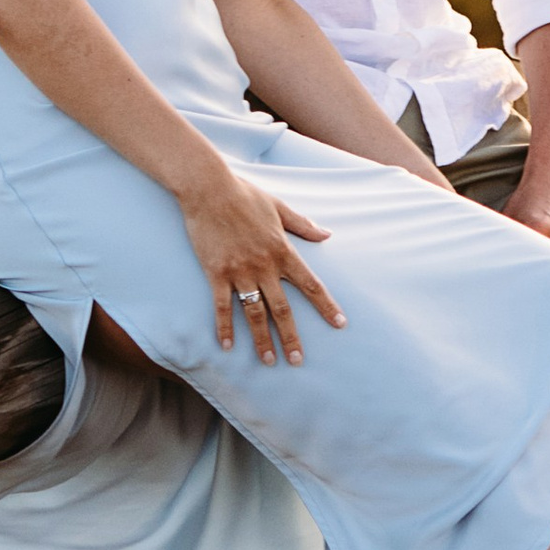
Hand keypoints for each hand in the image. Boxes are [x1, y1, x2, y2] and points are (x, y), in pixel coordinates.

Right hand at [182, 170, 344, 366]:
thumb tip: (327, 234)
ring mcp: (240, 271)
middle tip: (297, 361)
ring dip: (262, 339)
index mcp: (282, 250)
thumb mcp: (279, 207)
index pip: (310, 284)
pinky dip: (225, 327)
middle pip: (282, 309)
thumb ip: (303, 224)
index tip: (339, 323)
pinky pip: (222, 306)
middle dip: (291, 337)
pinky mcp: (217, 273)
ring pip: (254, 313)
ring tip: (268, 361)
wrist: (209, 189)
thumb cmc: (244, 194)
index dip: (326, 305)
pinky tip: (228, 346)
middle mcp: (264, 266)